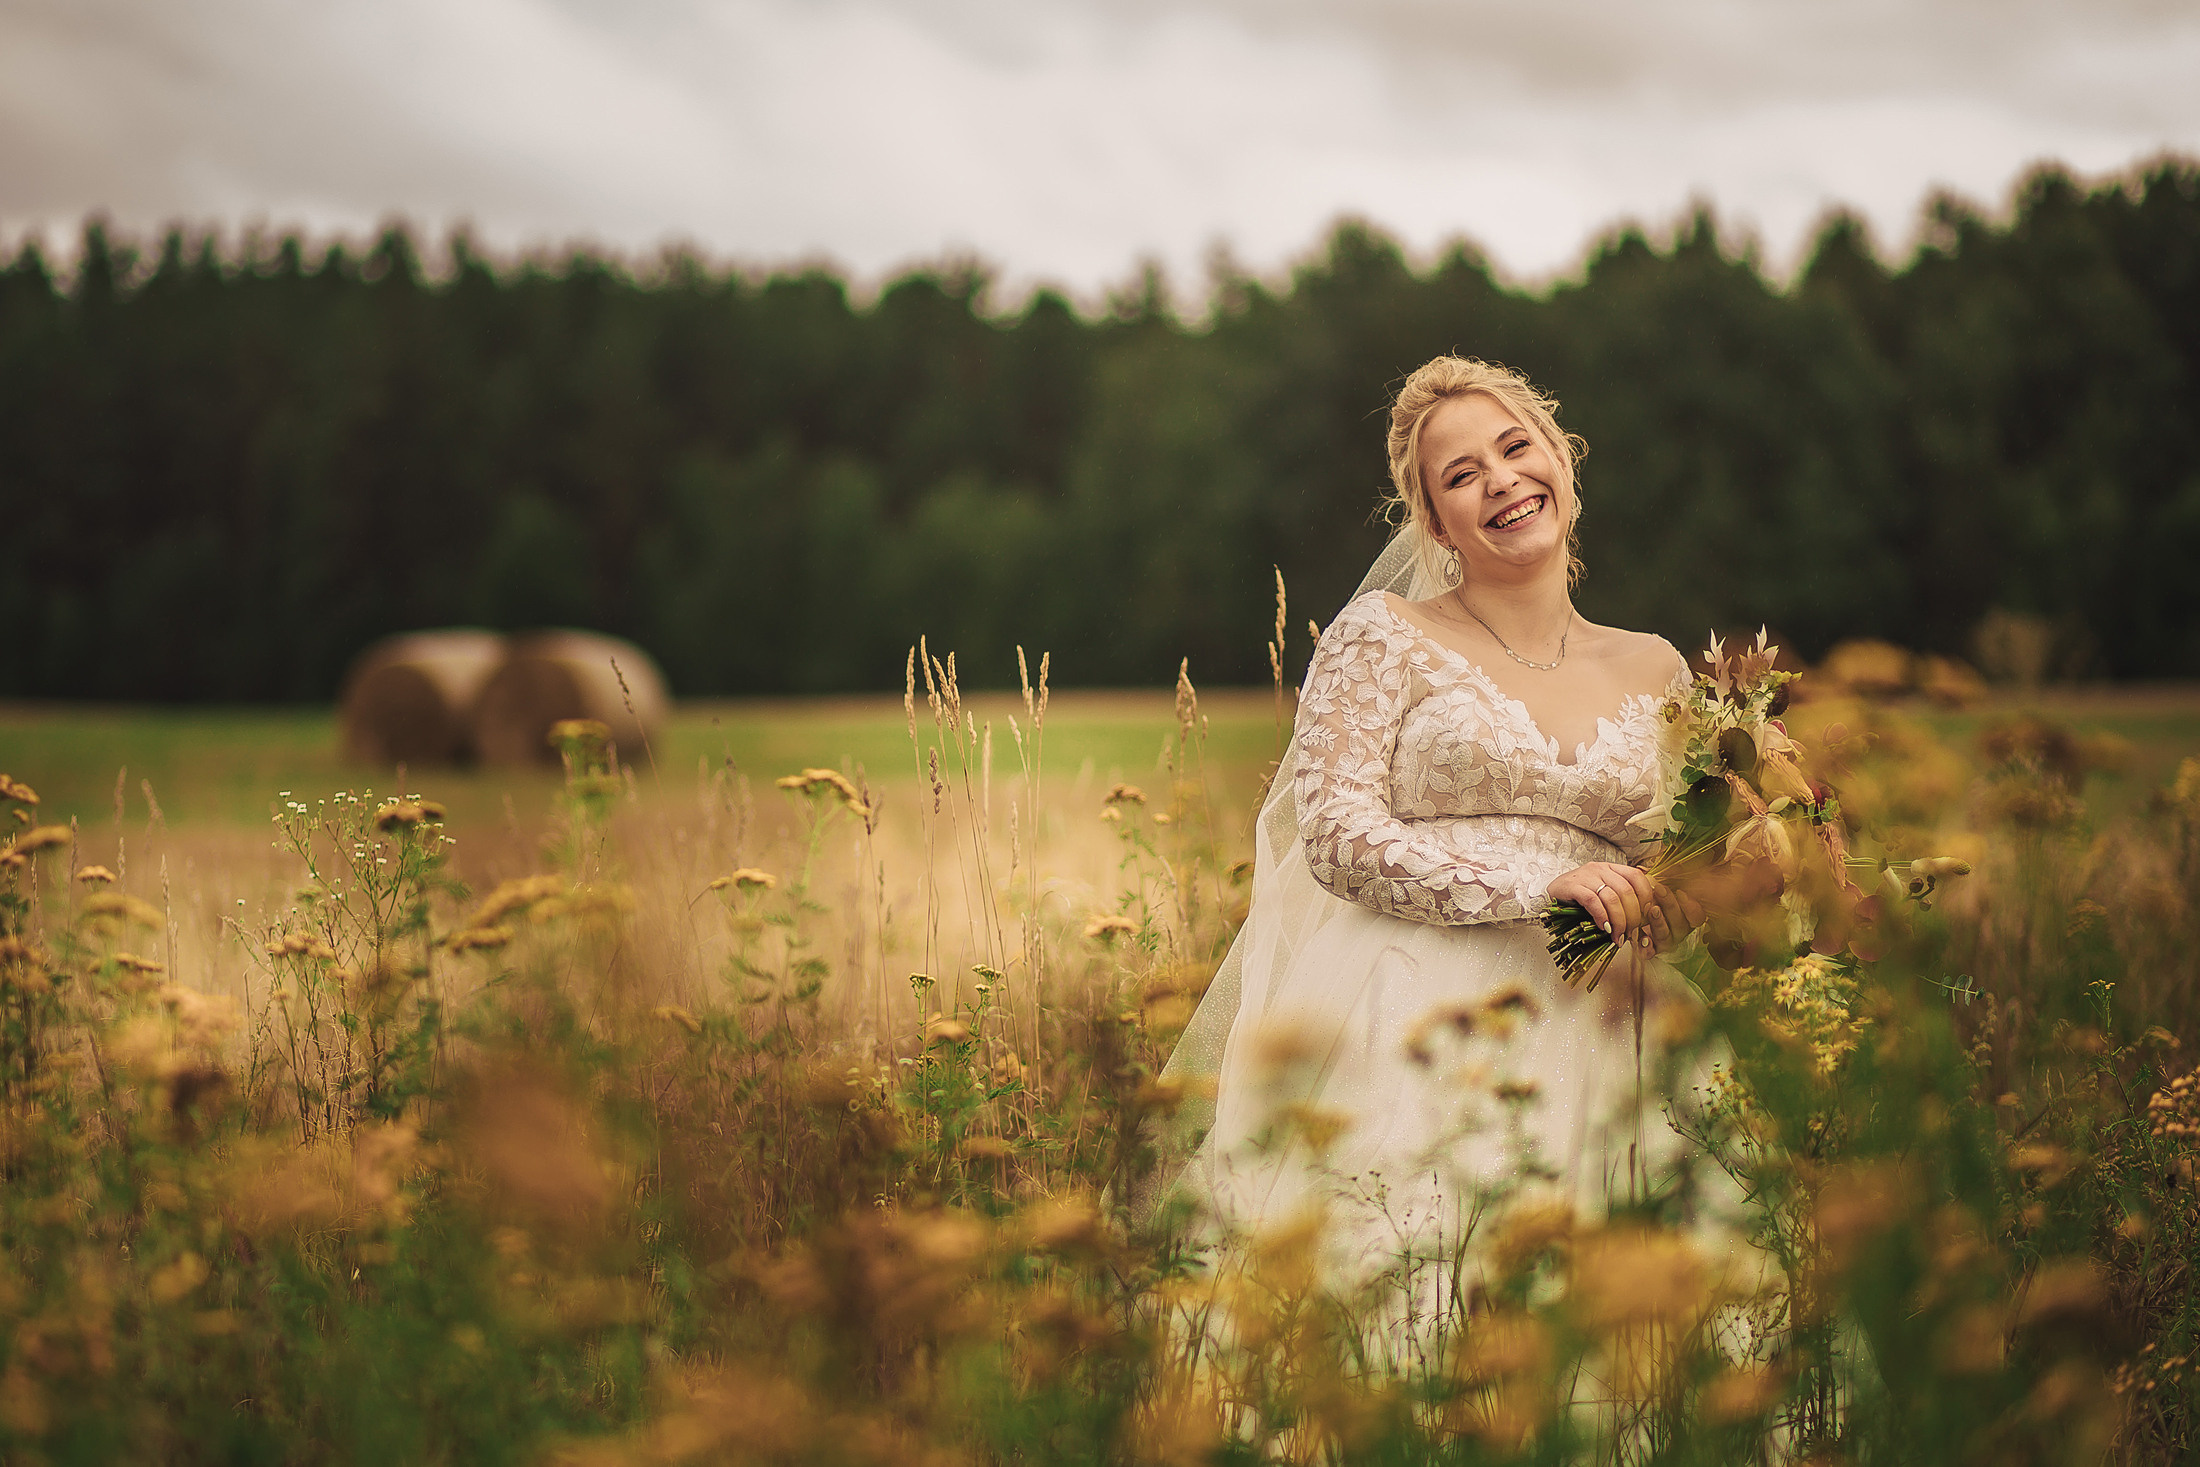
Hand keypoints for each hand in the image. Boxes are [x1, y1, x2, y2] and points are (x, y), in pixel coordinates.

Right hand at [1547, 863, 1700, 954]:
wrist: (1548, 894)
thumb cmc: (1578, 897)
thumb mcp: (1602, 893)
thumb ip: (1620, 899)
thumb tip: (1643, 919)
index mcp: (1611, 868)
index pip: (1637, 877)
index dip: (1646, 897)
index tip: (1646, 916)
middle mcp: (1600, 868)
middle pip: (1627, 891)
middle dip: (1632, 916)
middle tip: (1631, 933)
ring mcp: (1585, 876)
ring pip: (1612, 898)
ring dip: (1618, 921)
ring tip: (1617, 936)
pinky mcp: (1572, 886)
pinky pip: (1593, 902)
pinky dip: (1601, 917)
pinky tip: (1603, 928)